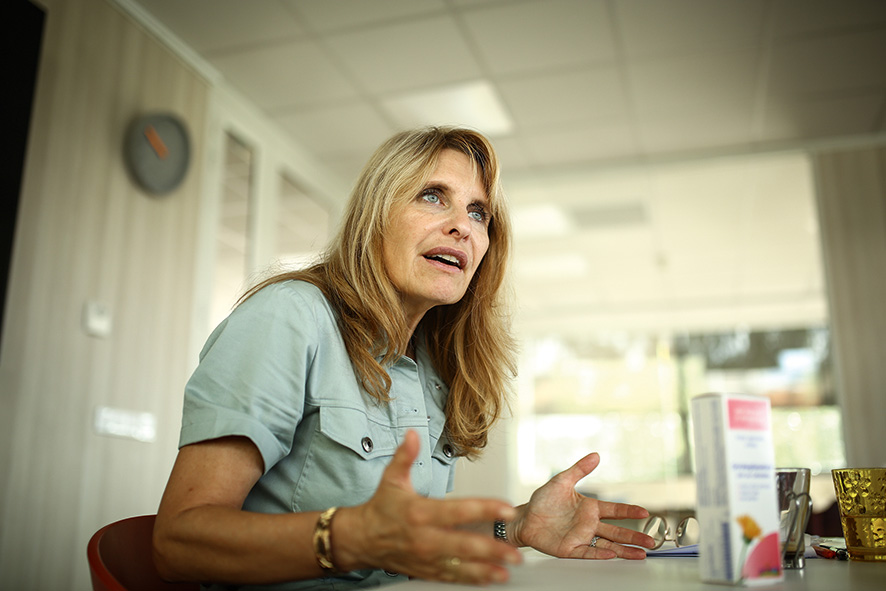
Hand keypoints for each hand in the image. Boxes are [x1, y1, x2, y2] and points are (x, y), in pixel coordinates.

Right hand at [335, 430, 523, 583]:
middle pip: (464, 545)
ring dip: (485, 569)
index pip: (458, 510)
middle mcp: (425, 538)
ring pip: (460, 566)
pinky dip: (471, 579)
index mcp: (421, 512)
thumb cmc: (380, 508)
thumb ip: (405, 456)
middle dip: (491, 549)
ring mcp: (426, 558)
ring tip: (507, 569)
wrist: (361, 539)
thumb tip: (412, 434)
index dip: (484, 509)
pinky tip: (488, 578)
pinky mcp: (425, 570)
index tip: (505, 509)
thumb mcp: (391, 479)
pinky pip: (451, 577)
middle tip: (514, 551)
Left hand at [511, 452, 655, 559]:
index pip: (615, 510)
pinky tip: (613, 554)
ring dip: (625, 549)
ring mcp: (581, 537)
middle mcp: (589, 524)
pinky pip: (588, 552)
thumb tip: (595, 455)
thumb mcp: (561, 481)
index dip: (630, 511)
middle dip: (635, 536)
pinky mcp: (571, 549)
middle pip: (617, 531)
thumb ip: (579, 469)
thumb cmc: (543, 501)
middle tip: (652, 541)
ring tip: (642, 554)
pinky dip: (600, 554)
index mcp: (590, 508)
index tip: (645, 512)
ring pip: (608, 545)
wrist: (525, 518)